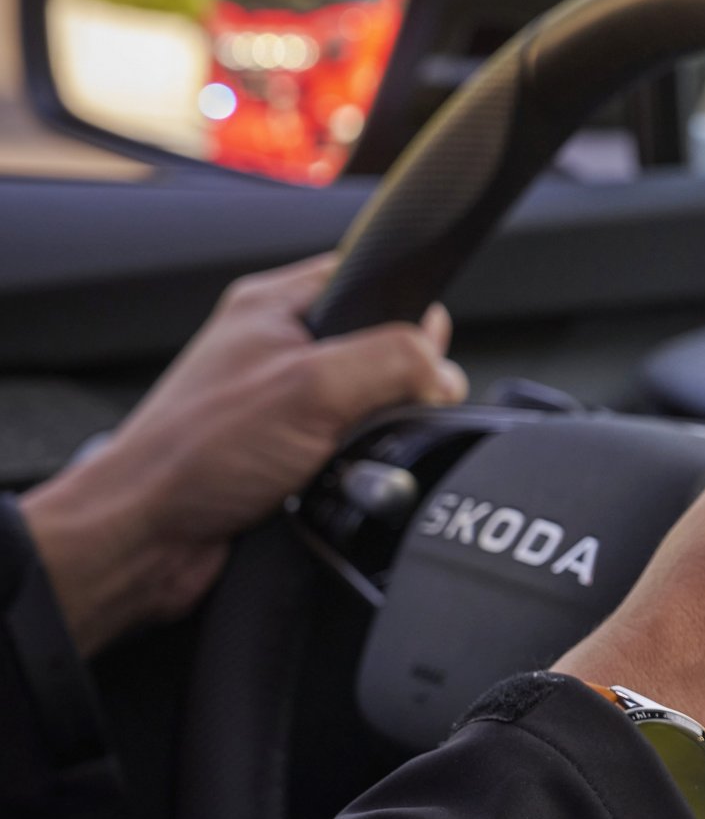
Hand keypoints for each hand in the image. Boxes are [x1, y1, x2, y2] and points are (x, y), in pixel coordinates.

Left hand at [18, 255, 466, 654]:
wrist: (145, 540)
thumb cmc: (191, 455)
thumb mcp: (313, 387)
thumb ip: (393, 363)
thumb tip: (444, 370)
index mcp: (271, 305)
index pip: (366, 278)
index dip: (407, 310)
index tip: (424, 347)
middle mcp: (273, 350)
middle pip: (378, 349)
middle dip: (394, 386)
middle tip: (372, 411)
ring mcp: (277, 404)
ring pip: (367, 407)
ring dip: (371, 437)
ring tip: (344, 454)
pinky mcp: (283, 454)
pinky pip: (349, 453)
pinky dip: (355, 471)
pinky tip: (336, 483)